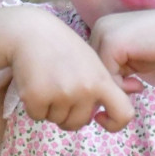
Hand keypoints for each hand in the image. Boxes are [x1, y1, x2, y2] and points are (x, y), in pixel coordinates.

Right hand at [7, 8, 134, 131]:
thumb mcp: (90, 62)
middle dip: (68, 114)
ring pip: (56, 120)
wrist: (31, 31)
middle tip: (59, 91)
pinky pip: (37, 116)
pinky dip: (33, 105)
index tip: (98, 116)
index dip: (113, 124)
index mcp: (101, 80)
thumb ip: (98, 86)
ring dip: (49, 108)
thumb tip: (99, 114)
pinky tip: (33, 84)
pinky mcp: (37, 97)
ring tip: (46, 82)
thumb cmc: (61, 47)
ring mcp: (61, 94)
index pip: (123, 113)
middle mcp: (85, 89)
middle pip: (79, 123)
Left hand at [88, 9, 154, 91]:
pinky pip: (107, 76)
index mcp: (102, 27)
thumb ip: (113, 67)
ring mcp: (104, 33)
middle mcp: (99, 26)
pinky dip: (122, 87)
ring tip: (136, 86)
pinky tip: (139, 84)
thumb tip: (96, 90)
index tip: (132, 84)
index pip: (94, 61)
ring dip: (117, 87)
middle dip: (112, 82)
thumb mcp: (130, 58)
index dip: (110, 77)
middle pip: (92, 67)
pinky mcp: (111, 43)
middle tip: (135, 87)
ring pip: (97, 73)